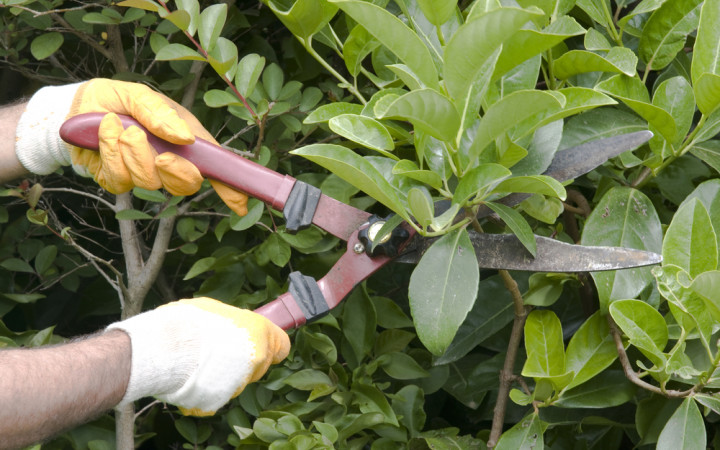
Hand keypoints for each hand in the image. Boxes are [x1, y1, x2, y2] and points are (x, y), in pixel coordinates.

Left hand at [15, 79, 247, 215]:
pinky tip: (104, 133)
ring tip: (117, 126)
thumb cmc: (116, 99)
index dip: (229, 187)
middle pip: (185, 185)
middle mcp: (168, 162)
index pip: (214, 169)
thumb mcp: (139, 95)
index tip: (241, 203)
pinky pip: (120, 179)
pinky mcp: (118, 181)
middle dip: (175, 172)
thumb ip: (160, 113)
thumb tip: (184, 139)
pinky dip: (110, 153)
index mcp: (185, 142)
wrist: (75, 107)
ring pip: (149, 181)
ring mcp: (143, 174)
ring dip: (132, 152)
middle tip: (162, 155)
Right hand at [107, 297, 289, 415]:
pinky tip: (194, 376)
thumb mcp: (213, 309)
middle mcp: (256, 357)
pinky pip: (219, 394)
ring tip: (201, 362)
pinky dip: (209, 388)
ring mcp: (240, 381)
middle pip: (260, 366)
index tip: (260, 347)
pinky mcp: (222, 399)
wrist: (164, 346)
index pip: (282, 346)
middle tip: (221, 353)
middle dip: (244, 361)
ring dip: (226, 375)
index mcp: (259, 331)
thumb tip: (231, 324)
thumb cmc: (187, 322)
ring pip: (239, 381)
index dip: (271, 346)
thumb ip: (232, 322)